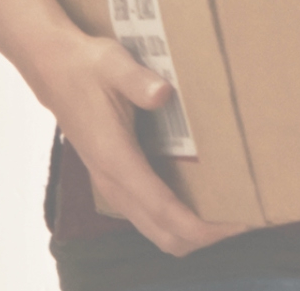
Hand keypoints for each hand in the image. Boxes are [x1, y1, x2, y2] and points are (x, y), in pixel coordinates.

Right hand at [27, 30, 244, 255]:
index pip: (163, 210)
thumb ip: (136, 80)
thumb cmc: (86, 67)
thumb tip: (163, 93)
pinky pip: (151, 219)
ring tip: (231, 215)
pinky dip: (178, 222)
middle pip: (165, 235)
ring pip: (158, 231)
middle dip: (205, 236)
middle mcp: (114, 183)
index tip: (236, 225)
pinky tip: (203, 202)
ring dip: (192, 232)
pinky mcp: (116, 182)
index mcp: (116, 160)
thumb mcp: (112, 63)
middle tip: (246, 220)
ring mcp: (113, 187)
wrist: (53, 70)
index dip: (201, 227)